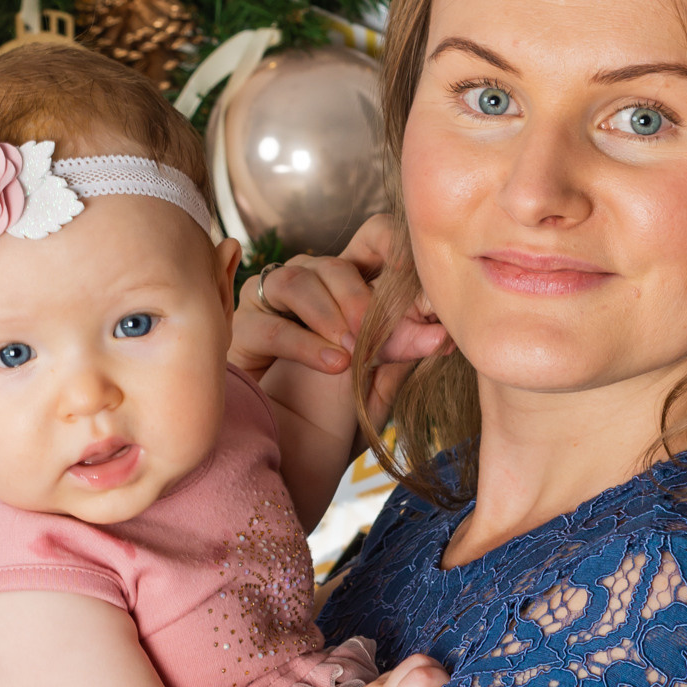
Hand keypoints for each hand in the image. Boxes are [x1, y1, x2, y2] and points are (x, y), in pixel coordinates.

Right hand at [230, 212, 451, 415]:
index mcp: (349, 283)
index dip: (390, 244)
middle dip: (359, 298)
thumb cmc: (342, 408)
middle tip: (378, 335)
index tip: (411, 273)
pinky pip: (272, 325)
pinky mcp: (243, 328)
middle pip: (333, 264)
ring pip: (297, 281)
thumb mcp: (384, 376)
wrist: (300, 448)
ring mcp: (270, 300)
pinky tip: (332, 365)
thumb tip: (442, 328)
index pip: (370, 238)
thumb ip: (406, 347)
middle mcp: (309, 282)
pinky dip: (306, 344)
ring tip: (351, 353)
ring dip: (329, 315)